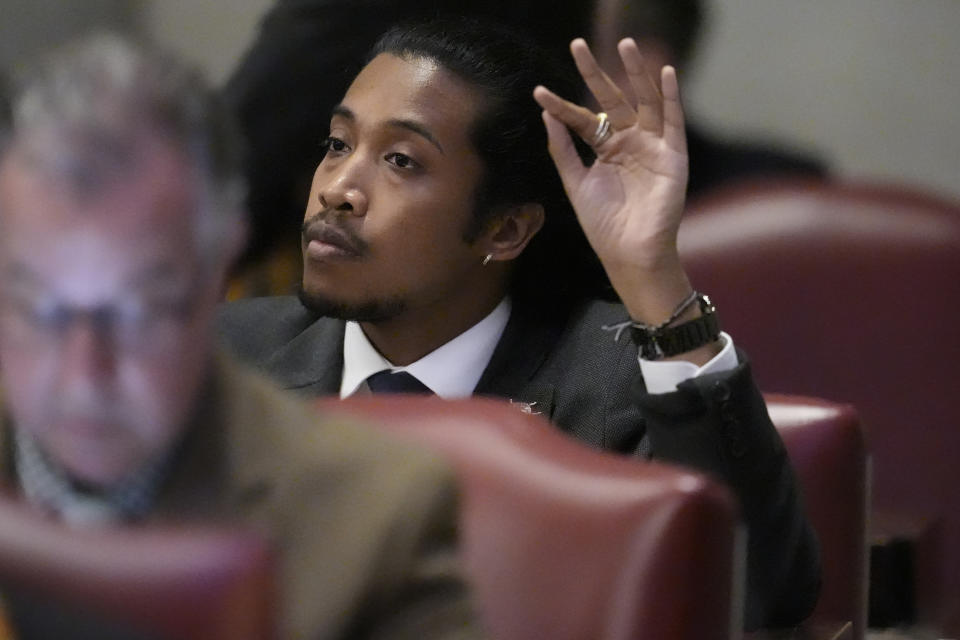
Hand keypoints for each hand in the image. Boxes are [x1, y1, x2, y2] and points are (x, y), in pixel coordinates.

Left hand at [533, 38, 692, 325]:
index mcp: (605, 149)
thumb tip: (546, 113)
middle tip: (577, 45)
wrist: (629, 253)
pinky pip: (673, 122)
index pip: (582, 119)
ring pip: (644, 102)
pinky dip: (671, 98)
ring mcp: (652, 146)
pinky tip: (666, 73)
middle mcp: (629, 142)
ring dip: (636, 73)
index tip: (539, 92)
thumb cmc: (604, 226)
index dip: (561, 105)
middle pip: (612, 100)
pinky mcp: (672, 156)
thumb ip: (563, 149)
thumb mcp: (576, 184)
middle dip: (596, 73)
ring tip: (626, 45)